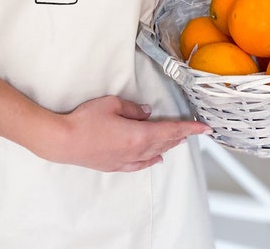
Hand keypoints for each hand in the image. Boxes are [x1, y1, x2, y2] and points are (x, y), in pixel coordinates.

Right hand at [52, 95, 211, 171]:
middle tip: (194, 131)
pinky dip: (152, 159)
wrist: (65, 141)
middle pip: (165, 142)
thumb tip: (146, 112)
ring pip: (155, 152)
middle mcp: (137, 150)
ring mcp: (127, 160)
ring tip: (180, 140)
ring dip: (169, 145)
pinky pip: (141, 164)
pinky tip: (157, 159)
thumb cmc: (86, 121)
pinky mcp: (116, 165)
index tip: (204, 128)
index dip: (189, 128)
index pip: (171, 130)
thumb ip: (133, 108)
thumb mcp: (111, 104)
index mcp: (139, 134)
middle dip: (181, 135)